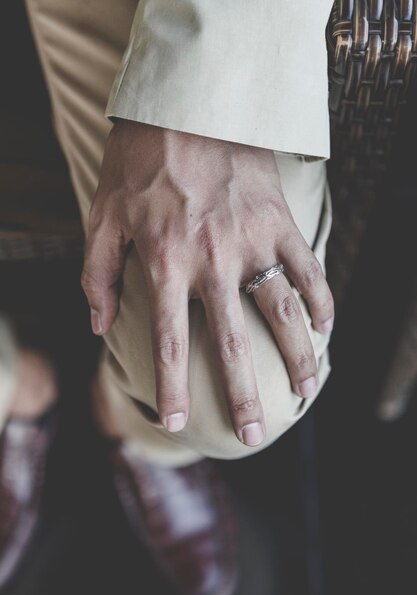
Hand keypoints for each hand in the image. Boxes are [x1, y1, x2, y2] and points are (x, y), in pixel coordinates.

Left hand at [81, 120, 333, 445]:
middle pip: (232, 343)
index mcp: (165, 262)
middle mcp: (212, 261)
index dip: (171, 388)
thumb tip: (100, 327)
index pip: (169, 341)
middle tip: (254, 435)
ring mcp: (252, 243)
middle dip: (243, 396)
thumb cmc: (140, 161)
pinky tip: (325, 328)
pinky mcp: (280, 222)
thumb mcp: (102, 215)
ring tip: (305, 390)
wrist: (188, 105)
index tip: (178, 424)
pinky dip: (320, 300)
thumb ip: (96, 275)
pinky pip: (308, 268)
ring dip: (297, 357)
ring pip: (281, 313)